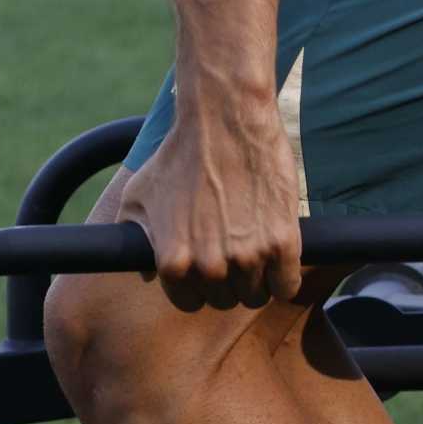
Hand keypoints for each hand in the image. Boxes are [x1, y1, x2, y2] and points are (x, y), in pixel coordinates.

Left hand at [111, 96, 303, 310]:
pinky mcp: (281, 244)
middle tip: (231, 252)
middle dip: (226, 282)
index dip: (197, 285)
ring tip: (254, 250)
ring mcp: (247, 257)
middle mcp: (209, 266)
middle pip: (223, 300)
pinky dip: (284, 279)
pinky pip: (286, 287)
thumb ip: (135, 237)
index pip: (188, 302)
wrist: (224, 120)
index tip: (206, 267)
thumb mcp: (140, 195)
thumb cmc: (179, 154)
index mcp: (173, 262)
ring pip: (255, 295)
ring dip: (256, 279)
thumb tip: (144, 272)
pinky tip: (278, 258)